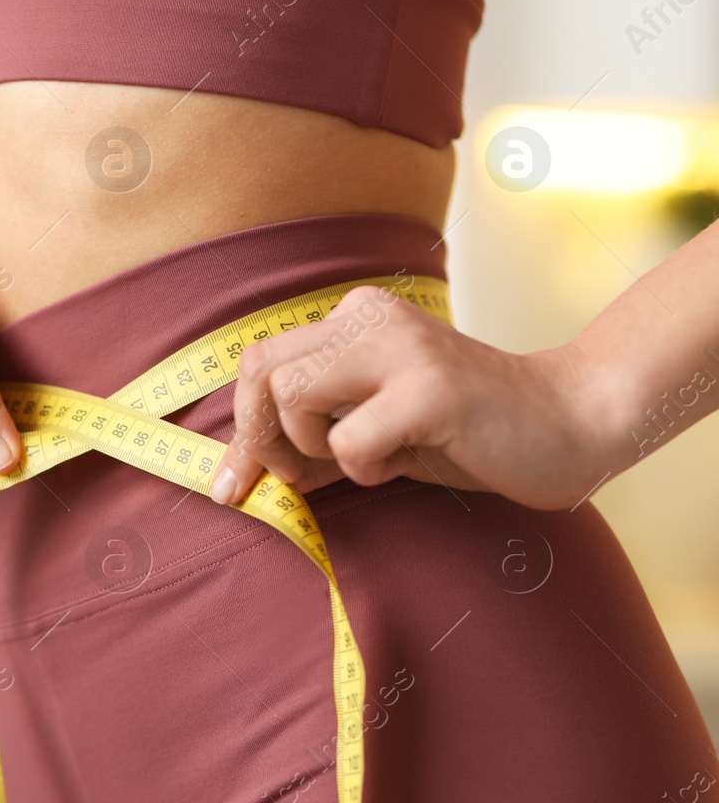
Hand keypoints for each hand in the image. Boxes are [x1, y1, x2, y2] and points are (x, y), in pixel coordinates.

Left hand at [208, 285, 614, 511]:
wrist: (570, 425)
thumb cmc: (464, 433)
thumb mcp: (372, 431)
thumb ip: (309, 442)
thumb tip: (233, 479)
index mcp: (353, 316)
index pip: (258, 361)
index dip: (241, 427)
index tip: (235, 486)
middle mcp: (370, 317)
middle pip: (261, 373)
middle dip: (263, 439)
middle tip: (302, 476)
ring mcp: (401, 348)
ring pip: (294, 398)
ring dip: (318, 449)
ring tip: (372, 457)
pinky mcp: (430, 388)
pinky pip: (350, 442)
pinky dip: (365, 470)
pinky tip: (405, 462)